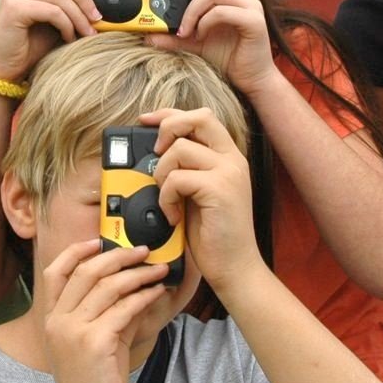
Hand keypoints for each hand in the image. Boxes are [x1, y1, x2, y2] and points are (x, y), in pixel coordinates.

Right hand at [0, 0, 101, 81]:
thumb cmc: (29, 46)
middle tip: (96, 17)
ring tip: (85, 33)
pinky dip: (66, 25)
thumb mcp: (55, 20)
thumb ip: (67, 4)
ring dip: (78, 16)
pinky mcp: (13, 7)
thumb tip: (96, 2)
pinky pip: (52, 10)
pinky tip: (68, 37)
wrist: (6, 70)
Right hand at [41, 239, 170, 382]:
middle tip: (144, 251)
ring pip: (108, 287)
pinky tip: (158, 292)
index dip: (75, 251)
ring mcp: (73, 330)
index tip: (98, 240)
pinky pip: (124, 308)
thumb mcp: (95, 340)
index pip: (55, 272)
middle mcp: (57, 321)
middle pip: (86, 272)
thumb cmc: (94, 382)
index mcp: (51, 319)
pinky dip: (144, 296)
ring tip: (159, 269)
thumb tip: (134, 283)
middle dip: (118, 256)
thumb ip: (108, 310)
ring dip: (138, 274)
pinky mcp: (95, 342)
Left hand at [147, 108, 261, 294]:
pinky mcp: (219, 189)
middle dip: (167, 128)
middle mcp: (232, 160)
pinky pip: (177, 178)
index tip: (147, 120)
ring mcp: (228, 173)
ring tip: (167, 200)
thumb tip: (154, 154)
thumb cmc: (214, 236)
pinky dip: (166, 197)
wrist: (235, 268)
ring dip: (162, 174)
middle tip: (156, 154)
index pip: (201, 117)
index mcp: (228, 158)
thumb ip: (187, 170)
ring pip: (179, 149)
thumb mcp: (198, 195)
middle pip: (197, 118)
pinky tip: (173, 216)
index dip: (170, 114)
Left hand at [148, 0, 276, 95]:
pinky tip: (200, 36)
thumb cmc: (228, 56)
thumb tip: (149, 35)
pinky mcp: (254, 20)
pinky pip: (221, 12)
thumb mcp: (195, 43)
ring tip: (183, 31)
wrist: (252, 78)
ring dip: (191, 11)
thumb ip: (175, 36)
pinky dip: (205, 22)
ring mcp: (250, 5)